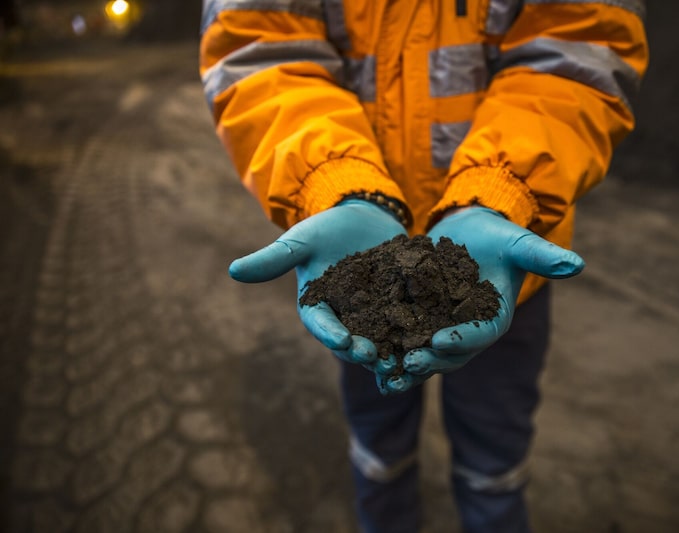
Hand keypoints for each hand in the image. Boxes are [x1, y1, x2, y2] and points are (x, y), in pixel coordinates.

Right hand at [228, 199, 406, 365]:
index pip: (322, 325)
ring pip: (382, 341)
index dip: (332, 334)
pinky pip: (409, 326)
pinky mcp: (400, 310)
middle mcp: (346, 320)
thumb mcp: (301, 240)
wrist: (364, 217)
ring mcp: (374, 318)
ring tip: (404, 360)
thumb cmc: (326, 228)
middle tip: (377, 358)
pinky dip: (417, 335)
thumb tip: (233, 271)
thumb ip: (274, 258)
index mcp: (318, 309)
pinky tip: (433, 341)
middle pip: (353, 342)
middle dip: (364, 351)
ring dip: (392, 353)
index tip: (344, 341)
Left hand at [389, 207, 583, 392]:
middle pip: (449, 352)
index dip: (462, 338)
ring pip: (423, 352)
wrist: (470, 230)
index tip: (441, 339)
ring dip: (405, 365)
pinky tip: (365, 356)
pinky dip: (387, 349)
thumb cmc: (498, 235)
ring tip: (385, 373)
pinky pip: (402, 338)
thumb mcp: (519, 243)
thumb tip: (578, 265)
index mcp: (493, 318)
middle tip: (407, 363)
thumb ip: (543, 257)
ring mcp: (441, 328)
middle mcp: (467, 331)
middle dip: (429, 359)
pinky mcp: (418, 321)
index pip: (480, 333)